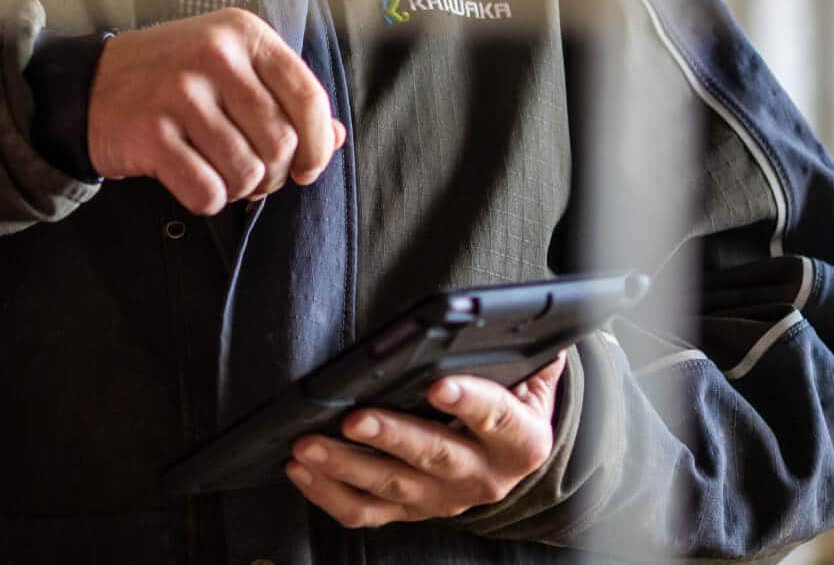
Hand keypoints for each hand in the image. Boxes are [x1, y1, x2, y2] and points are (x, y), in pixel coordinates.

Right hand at [86, 8, 344, 214]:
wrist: (89, 85)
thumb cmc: (171, 78)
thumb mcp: (230, 66)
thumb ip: (284, 97)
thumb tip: (336, 139)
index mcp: (242, 33)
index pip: (309, 96)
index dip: (318, 144)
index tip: (308, 167)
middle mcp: (214, 54)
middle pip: (281, 142)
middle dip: (274, 174)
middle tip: (252, 174)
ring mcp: (181, 92)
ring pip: (247, 172)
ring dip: (239, 188)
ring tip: (219, 172)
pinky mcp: (152, 133)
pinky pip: (207, 192)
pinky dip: (207, 199)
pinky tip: (192, 179)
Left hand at [283, 355, 566, 527]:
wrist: (511, 461)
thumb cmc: (512, 408)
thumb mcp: (532, 381)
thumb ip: (533, 354)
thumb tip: (530, 322)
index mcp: (519, 442)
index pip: (496, 418)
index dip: (469, 402)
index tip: (439, 385)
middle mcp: (482, 476)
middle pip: (433, 456)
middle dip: (389, 436)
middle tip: (353, 417)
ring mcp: (442, 499)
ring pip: (390, 486)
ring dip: (345, 465)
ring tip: (309, 443)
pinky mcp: (409, 511)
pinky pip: (365, 511)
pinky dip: (328, 494)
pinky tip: (300, 469)